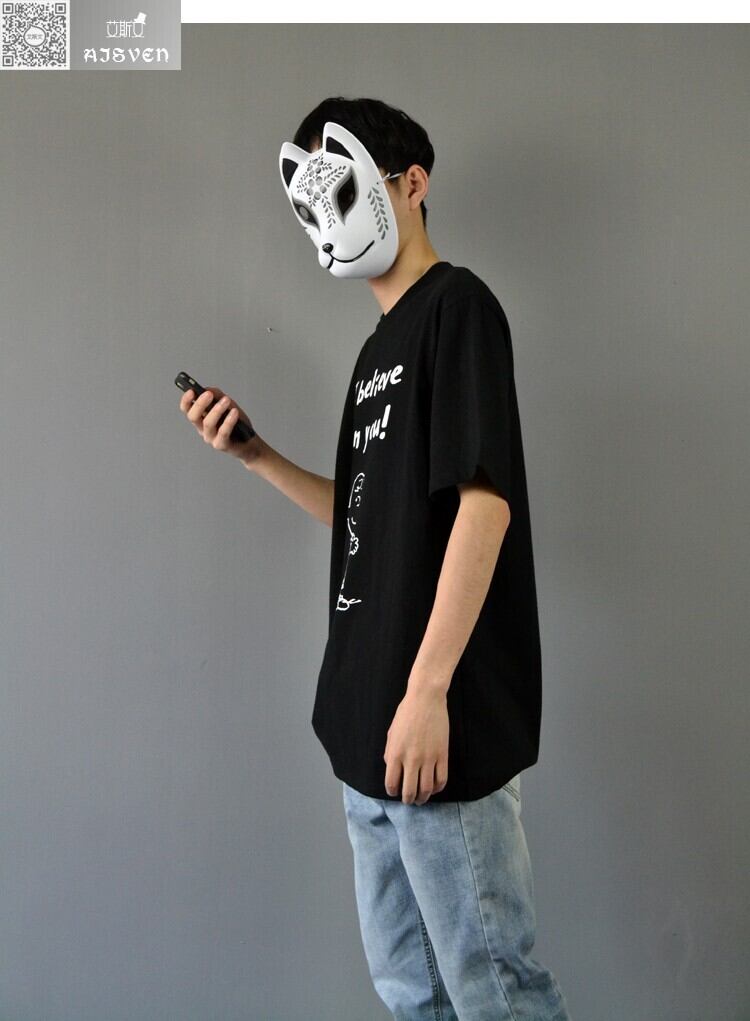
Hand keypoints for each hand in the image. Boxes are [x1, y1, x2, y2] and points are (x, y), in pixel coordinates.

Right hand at [180, 386, 261, 464]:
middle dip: (200, 404)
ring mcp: (210, 438)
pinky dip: (229, 421)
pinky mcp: (221, 445)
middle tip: (209, 394)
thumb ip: (217, 395)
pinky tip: (234, 412)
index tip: (191, 391)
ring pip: (208, 423)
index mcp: (200, 418)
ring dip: (217, 410)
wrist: (249, 441)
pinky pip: (223, 432)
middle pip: (193, 417)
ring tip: (226, 400)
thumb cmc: (236, 422)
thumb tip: (208, 390)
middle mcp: (202, 428)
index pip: (187, 409)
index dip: (186, 400)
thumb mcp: (227, 405)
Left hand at [383, 686, 448, 804]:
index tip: (395, 792)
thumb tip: (391, 768)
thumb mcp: (391, 733)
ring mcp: (428, 758)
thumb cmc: (406, 713)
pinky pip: (441, 779)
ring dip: (423, 798)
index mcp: (395, 754)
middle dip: (408, 800)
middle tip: (409, 800)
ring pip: (426, 789)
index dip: (392, 792)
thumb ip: (389, 753)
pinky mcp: (442, 755)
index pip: (392, 784)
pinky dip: (438, 789)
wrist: (426, 699)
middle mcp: (411, 759)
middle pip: (409, 791)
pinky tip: (434, 788)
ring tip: (421, 798)